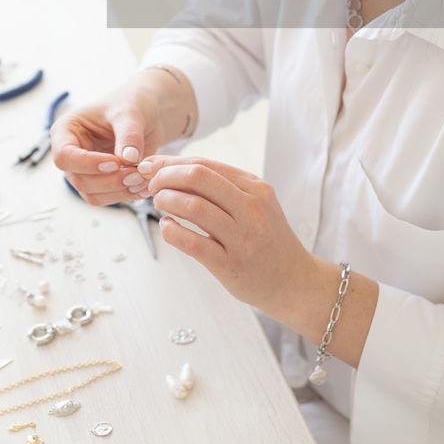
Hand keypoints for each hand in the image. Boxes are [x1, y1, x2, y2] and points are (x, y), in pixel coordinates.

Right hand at [50, 81, 169, 206]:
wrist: (149, 113)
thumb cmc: (132, 103)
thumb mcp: (131, 112)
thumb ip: (129, 135)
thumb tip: (128, 159)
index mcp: (67, 130)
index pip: (65, 155)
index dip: (88, 164)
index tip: (115, 163)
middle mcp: (72, 152)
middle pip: (79, 179)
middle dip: (109, 181)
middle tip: (136, 174)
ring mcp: (85, 169)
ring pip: (92, 194)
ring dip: (118, 192)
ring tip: (143, 179)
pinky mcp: (101, 182)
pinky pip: (107, 198)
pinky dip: (126, 195)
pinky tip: (143, 185)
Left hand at [140, 154, 314, 313]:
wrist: (292, 280)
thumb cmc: (266, 239)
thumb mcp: (256, 204)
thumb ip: (223, 187)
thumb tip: (175, 168)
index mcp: (256, 188)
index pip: (206, 164)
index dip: (172, 163)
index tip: (152, 167)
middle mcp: (252, 208)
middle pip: (198, 177)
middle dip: (165, 177)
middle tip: (151, 185)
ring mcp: (242, 237)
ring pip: (193, 206)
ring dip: (166, 200)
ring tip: (159, 204)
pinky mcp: (231, 265)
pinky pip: (192, 242)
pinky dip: (171, 231)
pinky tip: (167, 227)